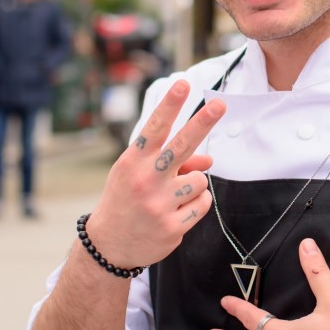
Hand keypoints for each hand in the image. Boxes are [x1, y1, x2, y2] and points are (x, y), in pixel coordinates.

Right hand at [83, 80, 224, 269]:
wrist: (109, 245)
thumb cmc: (126, 199)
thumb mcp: (138, 175)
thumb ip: (169, 161)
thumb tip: (209, 157)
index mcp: (134, 162)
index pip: (155, 128)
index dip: (170, 105)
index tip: (183, 84)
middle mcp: (146, 180)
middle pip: (182, 145)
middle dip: (202, 122)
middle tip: (220, 104)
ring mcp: (159, 204)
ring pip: (200, 179)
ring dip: (195, 183)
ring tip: (175, 194)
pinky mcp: (172, 227)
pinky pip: (202, 204)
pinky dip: (197, 203)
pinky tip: (178, 210)